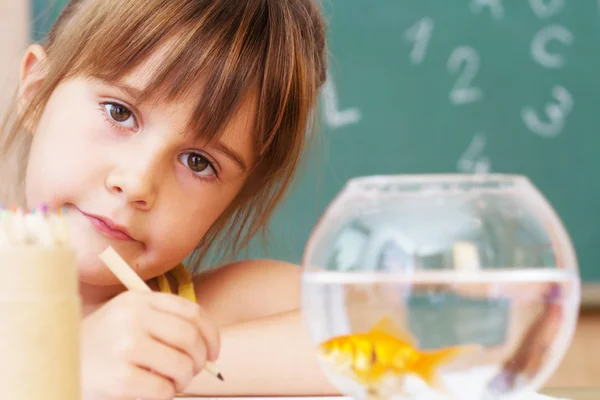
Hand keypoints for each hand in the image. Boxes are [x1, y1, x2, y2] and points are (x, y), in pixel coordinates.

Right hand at [81, 291, 220, 399]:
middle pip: (189, 338)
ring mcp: (125, 347)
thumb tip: (209, 348)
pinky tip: (154, 392)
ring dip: (184, 380)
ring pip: (181, 365)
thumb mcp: (128, 321)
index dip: (211, 334)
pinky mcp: (119, 379)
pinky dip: (167, 394)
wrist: (56, 368)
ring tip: (171, 383)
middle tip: (194, 372)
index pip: (191, 312)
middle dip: (200, 360)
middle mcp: (131, 318)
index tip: (214, 352)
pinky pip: (163, 389)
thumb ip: (163, 324)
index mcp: (137, 299)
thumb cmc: (102, 347)